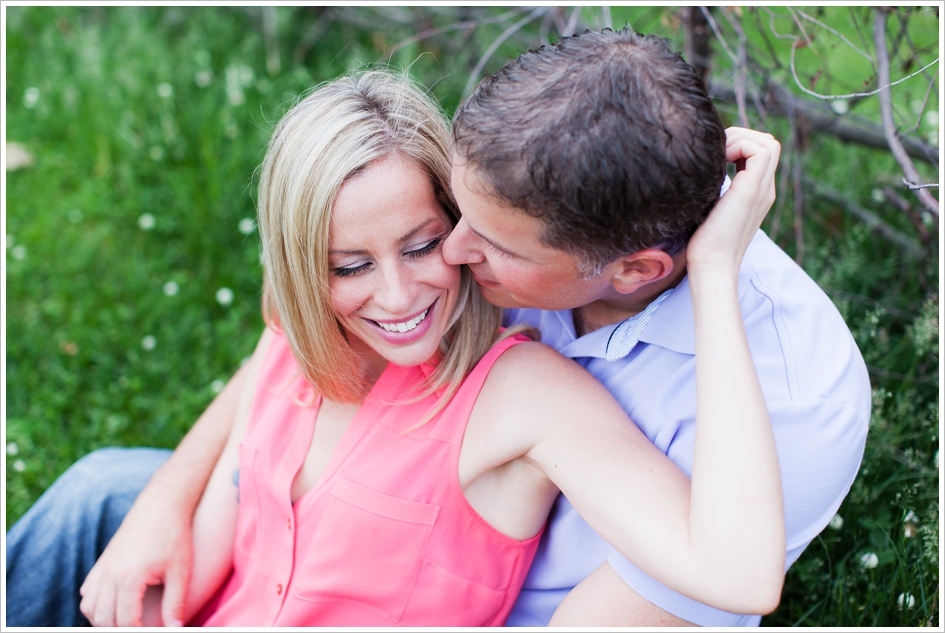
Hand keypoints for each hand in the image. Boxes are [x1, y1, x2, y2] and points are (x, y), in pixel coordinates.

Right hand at [79, 487, 191, 626]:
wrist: (161, 506)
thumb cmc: (173, 536)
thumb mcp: (181, 570)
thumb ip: (176, 603)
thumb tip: (175, 628)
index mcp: (129, 578)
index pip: (125, 622)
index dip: (138, 632)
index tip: (151, 631)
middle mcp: (110, 575)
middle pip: (103, 619)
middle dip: (119, 629)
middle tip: (140, 627)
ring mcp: (103, 568)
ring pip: (89, 608)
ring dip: (104, 620)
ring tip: (127, 622)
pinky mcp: (102, 562)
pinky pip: (88, 592)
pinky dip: (96, 605)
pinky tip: (115, 605)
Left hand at [686, 127, 780, 275]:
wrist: (711, 265)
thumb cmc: (703, 243)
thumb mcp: (710, 207)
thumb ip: (714, 189)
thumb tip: (698, 169)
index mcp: (756, 192)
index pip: (760, 152)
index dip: (739, 144)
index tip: (715, 156)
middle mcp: (764, 189)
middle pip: (768, 143)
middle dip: (741, 136)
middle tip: (716, 152)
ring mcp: (761, 190)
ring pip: (769, 143)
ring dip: (741, 139)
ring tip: (718, 156)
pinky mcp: (751, 191)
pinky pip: (761, 151)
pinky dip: (740, 146)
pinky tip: (719, 161)